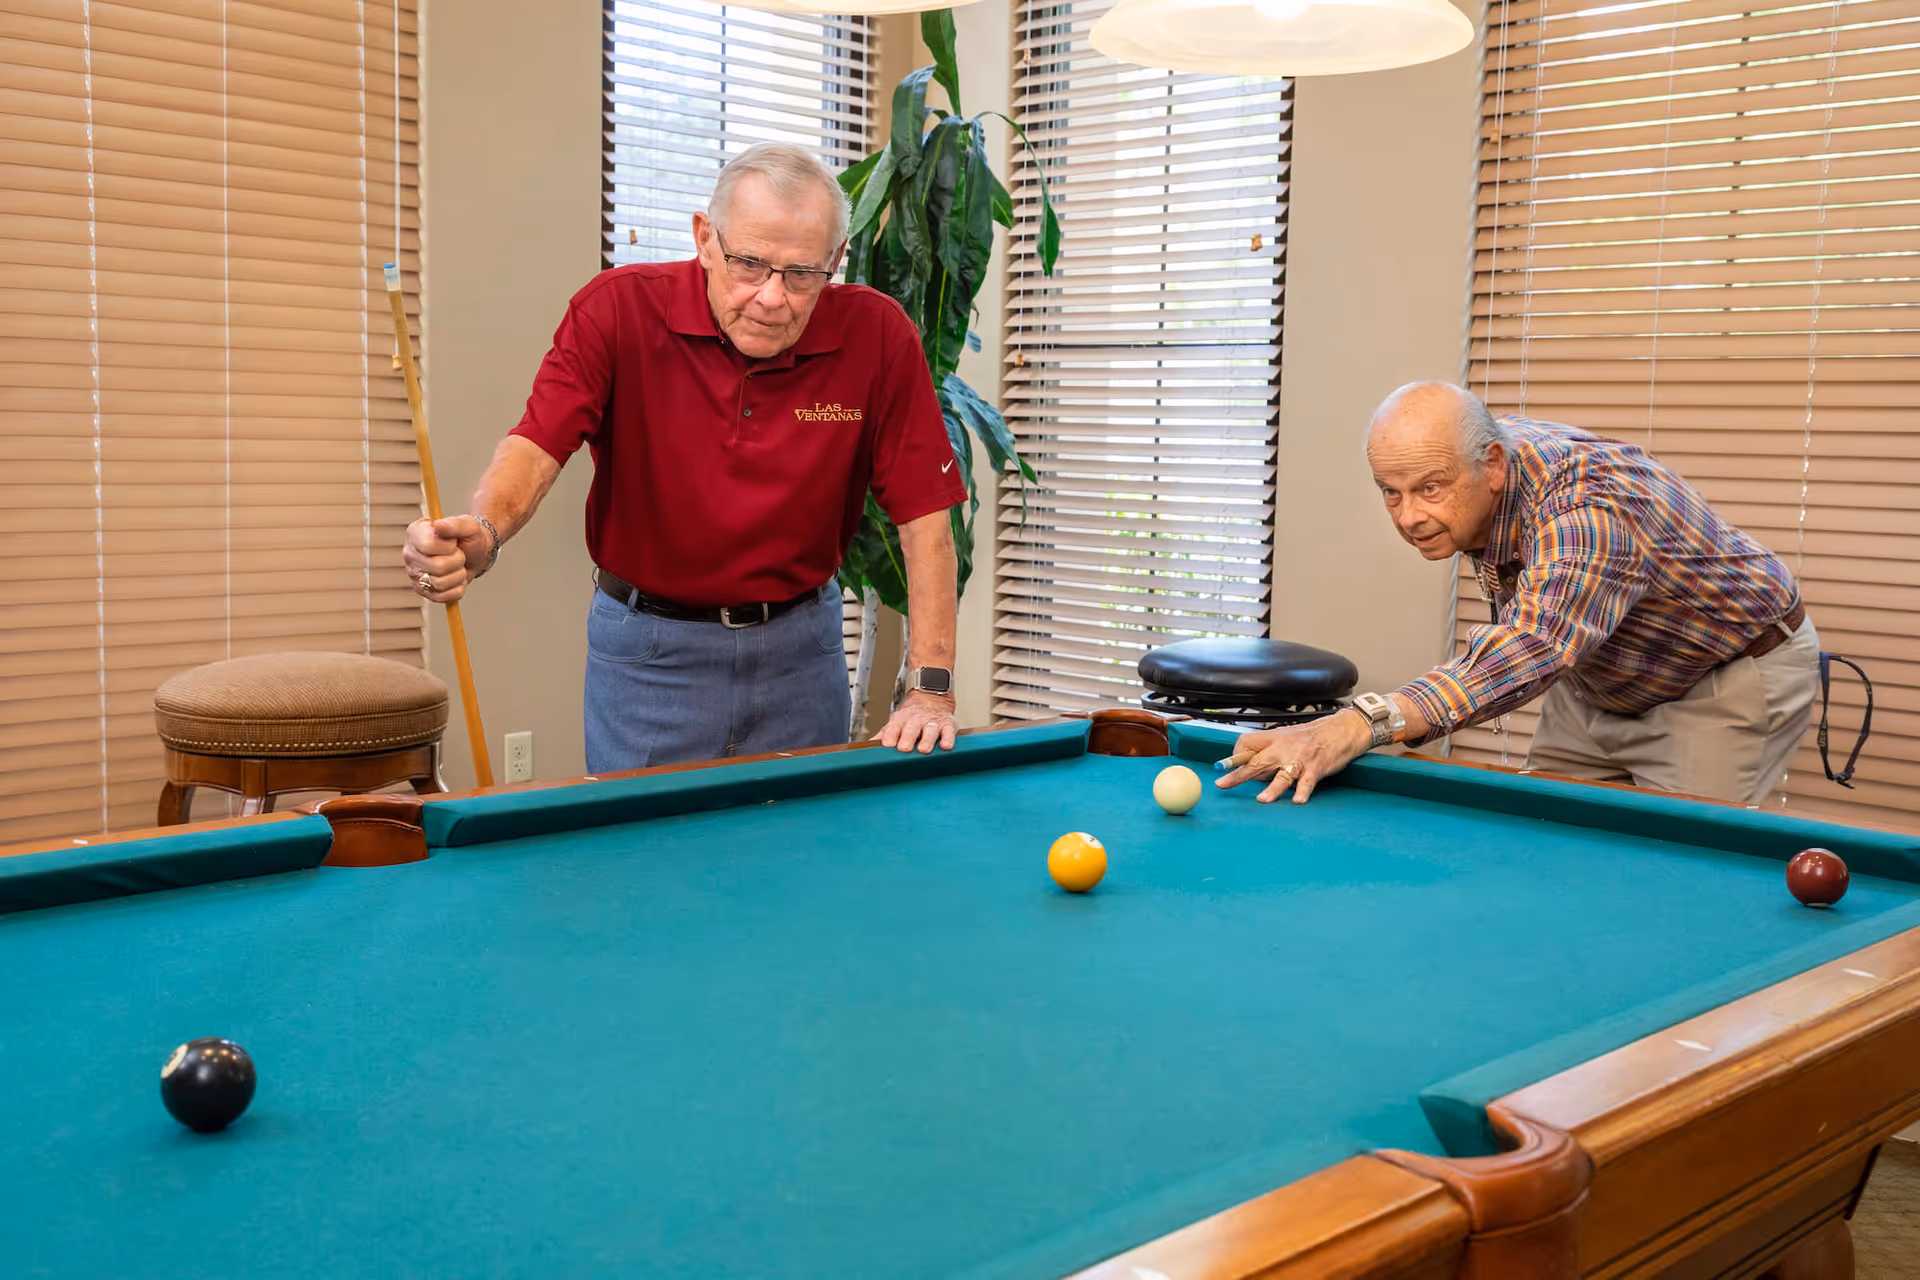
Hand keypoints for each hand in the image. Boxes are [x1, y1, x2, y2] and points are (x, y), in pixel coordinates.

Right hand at [402, 515, 489, 603]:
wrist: (476, 554)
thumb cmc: (468, 538)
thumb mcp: (468, 526)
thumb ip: (455, 524)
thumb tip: (439, 525)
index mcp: (415, 533)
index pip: (429, 546)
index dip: (449, 546)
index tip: (454, 542)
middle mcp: (410, 554)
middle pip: (437, 567)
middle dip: (457, 561)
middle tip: (459, 554)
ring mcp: (414, 574)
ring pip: (440, 583)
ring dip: (458, 575)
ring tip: (457, 566)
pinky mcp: (422, 591)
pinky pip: (443, 597)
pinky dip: (457, 588)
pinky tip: (455, 577)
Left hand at [877, 691, 957, 753]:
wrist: (931, 696)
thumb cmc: (912, 715)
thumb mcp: (897, 722)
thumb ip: (885, 735)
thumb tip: (869, 746)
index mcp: (901, 720)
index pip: (893, 728)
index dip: (889, 737)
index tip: (887, 746)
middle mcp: (916, 720)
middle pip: (911, 729)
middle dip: (907, 739)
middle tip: (904, 749)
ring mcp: (932, 722)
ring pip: (930, 730)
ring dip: (927, 740)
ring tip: (924, 749)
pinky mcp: (947, 724)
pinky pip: (949, 731)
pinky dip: (948, 738)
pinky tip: (945, 746)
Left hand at [1214, 709, 1371, 803]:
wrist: (1340, 730)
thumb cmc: (1312, 736)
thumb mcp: (1286, 737)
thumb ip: (1269, 751)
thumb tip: (1251, 768)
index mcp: (1274, 738)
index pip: (1247, 743)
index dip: (1235, 755)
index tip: (1226, 767)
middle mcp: (1284, 748)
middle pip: (1257, 762)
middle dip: (1239, 774)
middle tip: (1223, 784)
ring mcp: (1300, 759)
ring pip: (1282, 775)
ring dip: (1272, 789)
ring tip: (1262, 799)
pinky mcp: (1316, 769)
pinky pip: (1307, 782)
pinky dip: (1303, 792)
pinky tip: (1298, 801)